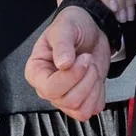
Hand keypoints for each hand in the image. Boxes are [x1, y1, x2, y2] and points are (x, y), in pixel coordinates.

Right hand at [25, 5, 110, 121]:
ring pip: (79, 109)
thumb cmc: (72, 25)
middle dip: (85, 79)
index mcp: (37, 71)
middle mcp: (48, 87)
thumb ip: (62, 44)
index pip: (50, 88)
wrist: (90, 28)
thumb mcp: (65, 27)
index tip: (83, 59)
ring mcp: (64, 96)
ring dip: (93, 87)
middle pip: (67, 101)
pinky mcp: (81, 99)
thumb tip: (63, 64)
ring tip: (92, 68)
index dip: (71, 77)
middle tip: (88, 60)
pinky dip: (99, 95)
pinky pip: (91, 110)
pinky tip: (96, 79)